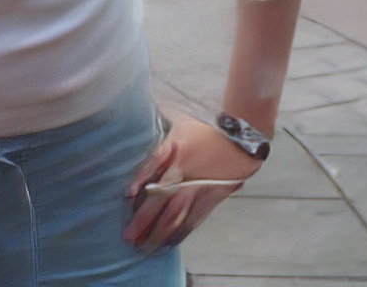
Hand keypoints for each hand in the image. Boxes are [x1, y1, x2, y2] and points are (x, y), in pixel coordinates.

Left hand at [123, 114, 262, 251]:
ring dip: (158, 234)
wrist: (239, 144)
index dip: (140, 179)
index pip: (154, 165)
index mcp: (177, 152)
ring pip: (176, 218)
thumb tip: (138, 120)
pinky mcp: (208, 202)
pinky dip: (177, 236)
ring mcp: (198, 191)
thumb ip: (159, 134)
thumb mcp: (180, 125)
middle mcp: (186, 175)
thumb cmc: (205, 133)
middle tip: (127, 237)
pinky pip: (190, 223)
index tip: (126, 193)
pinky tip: (165, 245)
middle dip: (143, 220)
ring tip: (143, 247)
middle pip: (162, 200)